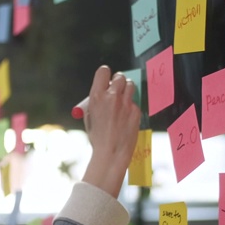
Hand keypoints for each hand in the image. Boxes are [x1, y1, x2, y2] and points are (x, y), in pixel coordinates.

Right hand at [81, 65, 140, 197]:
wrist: (111, 153)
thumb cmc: (98, 137)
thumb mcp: (89, 117)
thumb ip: (95, 102)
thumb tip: (102, 92)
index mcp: (97, 96)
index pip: (103, 71)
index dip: (105, 74)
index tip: (107, 79)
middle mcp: (112, 97)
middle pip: (119, 76)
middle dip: (118, 81)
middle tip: (117, 89)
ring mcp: (125, 103)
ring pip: (130, 85)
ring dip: (127, 89)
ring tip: (123, 99)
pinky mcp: (135, 111)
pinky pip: (134, 102)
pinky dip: (131, 107)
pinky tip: (126, 117)